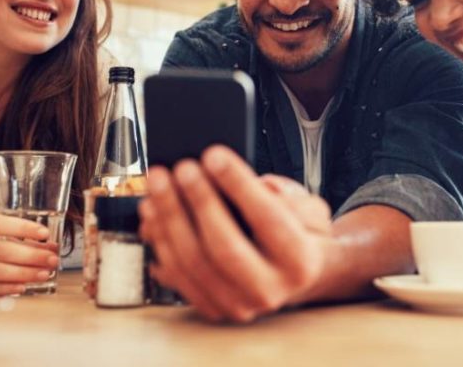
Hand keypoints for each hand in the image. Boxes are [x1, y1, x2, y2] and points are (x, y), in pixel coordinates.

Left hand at [139, 145, 332, 322]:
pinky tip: (153, 210)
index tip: (214, 154)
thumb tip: (262, 187)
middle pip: (224, 247)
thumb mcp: (310, 210)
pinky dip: (161, 240)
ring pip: (194, 263)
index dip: (238, 185)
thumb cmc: (296, 234)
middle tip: (182, 167)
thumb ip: (291, 197)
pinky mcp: (211, 307)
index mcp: (299, 262)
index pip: (268, 219)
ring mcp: (237, 304)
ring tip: (159, 183)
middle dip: (199, 201)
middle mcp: (268, 290)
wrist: (289, 277)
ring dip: (170, 218)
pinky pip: (178, 274)